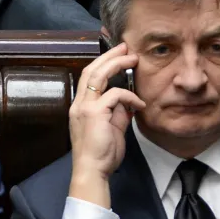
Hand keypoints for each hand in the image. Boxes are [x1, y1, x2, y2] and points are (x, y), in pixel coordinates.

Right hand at [68, 42, 144, 208]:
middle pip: (91, 70)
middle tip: (125, 47)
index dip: (102, 63)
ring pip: (98, 75)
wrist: (92, 170)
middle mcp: (79, 104)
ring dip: (116, 64)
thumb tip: (129, 102)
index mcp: (81, 107)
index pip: (89, 77)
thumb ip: (118, 113)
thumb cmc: (101, 154)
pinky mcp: (95, 113)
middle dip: (109, 56)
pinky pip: (115, 95)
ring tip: (132, 58)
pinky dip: (130, 96)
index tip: (117, 54)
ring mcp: (85, 107)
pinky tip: (140, 104)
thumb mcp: (112, 128)